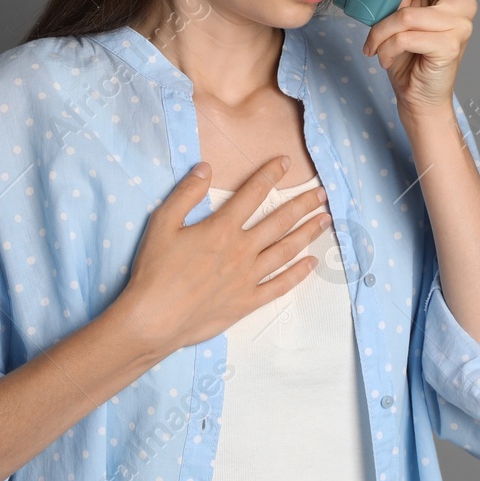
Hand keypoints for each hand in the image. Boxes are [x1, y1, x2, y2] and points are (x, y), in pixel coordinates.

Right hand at [116, 156, 331, 356]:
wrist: (155, 318)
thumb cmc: (155, 271)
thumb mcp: (162, 223)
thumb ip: (186, 194)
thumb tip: (205, 168)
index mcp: (221, 228)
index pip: (252, 194)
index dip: (270, 174)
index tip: (285, 162)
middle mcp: (241, 250)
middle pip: (279, 221)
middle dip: (303, 205)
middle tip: (322, 194)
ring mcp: (248, 278)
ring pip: (286, 250)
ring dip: (307, 233)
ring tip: (324, 221)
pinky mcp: (247, 301)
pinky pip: (279, 286)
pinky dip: (298, 274)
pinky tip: (311, 264)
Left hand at [361, 0, 476, 119]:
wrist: (416, 95)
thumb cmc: (406, 54)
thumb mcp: (395, 14)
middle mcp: (461, 1)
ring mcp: (461, 24)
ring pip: (410, 13)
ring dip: (382, 30)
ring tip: (375, 44)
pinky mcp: (451, 46)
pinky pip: (407, 36)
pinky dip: (386, 47)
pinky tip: (384, 57)